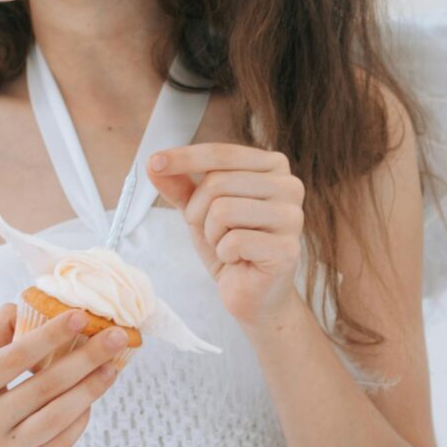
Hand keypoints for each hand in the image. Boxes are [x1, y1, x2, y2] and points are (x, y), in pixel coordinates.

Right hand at [0, 304, 134, 446]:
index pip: (15, 357)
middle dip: (87, 358)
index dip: (50, 336)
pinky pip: (61, 443)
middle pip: (46, 386)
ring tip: (113, 367)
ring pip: (59, 416)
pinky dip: (80, 419)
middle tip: (119, 337)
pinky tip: (92, 399)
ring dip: (92, 389)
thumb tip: (26, 306)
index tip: (81, 316)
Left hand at [149, 143, 306, 331]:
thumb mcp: (200, 209)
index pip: (221, 153)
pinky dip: (224, 254)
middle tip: (211, 233)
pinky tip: (238, 261)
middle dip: (198, 212)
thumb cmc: (232, 246)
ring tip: (226, 246)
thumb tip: (153, 164)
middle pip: (218, 183)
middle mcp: (289, 186)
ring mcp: (292, 217)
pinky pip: (234, 241)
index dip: (184, 158)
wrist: (253, 293)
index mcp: (272, 167)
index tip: (155, 162)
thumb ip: (180, 184)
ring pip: (223, 210)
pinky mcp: (287, 249)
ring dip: (212, 235)